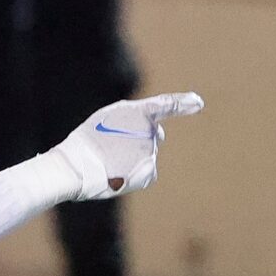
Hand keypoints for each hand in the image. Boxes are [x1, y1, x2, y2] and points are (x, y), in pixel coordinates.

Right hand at [56, 92, 204, 198]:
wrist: (78, 167)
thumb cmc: (87, 142)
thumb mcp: (107, 119)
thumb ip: (133, 119)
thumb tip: (154, 131)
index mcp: (138, 113)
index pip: (167, 105)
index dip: (184, 103)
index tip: (198, 102)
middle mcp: (149, 131)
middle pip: (154, 135)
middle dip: (143, 139)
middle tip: (115, 146)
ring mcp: (150, 152)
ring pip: (147, 154)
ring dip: (133, 158)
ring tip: (110, 161)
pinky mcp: (149, 172)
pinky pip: (147, 171)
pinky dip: (135, 173)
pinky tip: (118, 173)